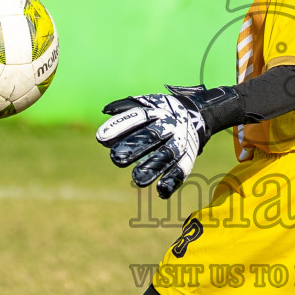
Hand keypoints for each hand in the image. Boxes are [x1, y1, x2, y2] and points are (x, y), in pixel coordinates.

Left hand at [96, 88, 210, 198]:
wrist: (194, 113)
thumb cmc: (159, 112)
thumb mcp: (145, 103)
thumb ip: (125, 107)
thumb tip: (106, 110)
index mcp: (156, 112)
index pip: (138, 117)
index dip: (120, 127)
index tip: (101, 138)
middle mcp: (169, 126)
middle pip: (152, 136)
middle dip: (135, 147)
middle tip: (116, 158)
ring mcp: (180, 142)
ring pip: (168, 154)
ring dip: (153, 167)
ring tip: (137, 180)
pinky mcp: (188, 157)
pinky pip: (182, 169)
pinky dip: (173, 180)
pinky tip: (161, 191)